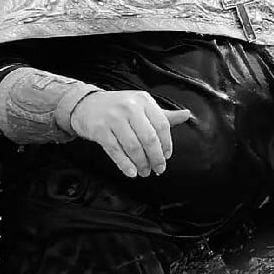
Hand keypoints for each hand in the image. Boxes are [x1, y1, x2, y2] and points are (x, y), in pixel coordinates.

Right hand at [69, 91, 191, 177]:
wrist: (86, 104)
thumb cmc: (119, 107)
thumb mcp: (142, 106)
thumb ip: (163, 114)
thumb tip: (187, 115)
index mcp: (144, 101)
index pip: (162, 124)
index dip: (167, 143)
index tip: (167, 156)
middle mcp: (129, 107)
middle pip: (149, 138)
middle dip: (156, 157)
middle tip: (158, 169)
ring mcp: (113, 118)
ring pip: (133, 146)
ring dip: (141, 163)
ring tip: (145, 172)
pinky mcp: (99, 130)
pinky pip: (115, 151)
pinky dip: (124, 164)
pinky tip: (131, 172)